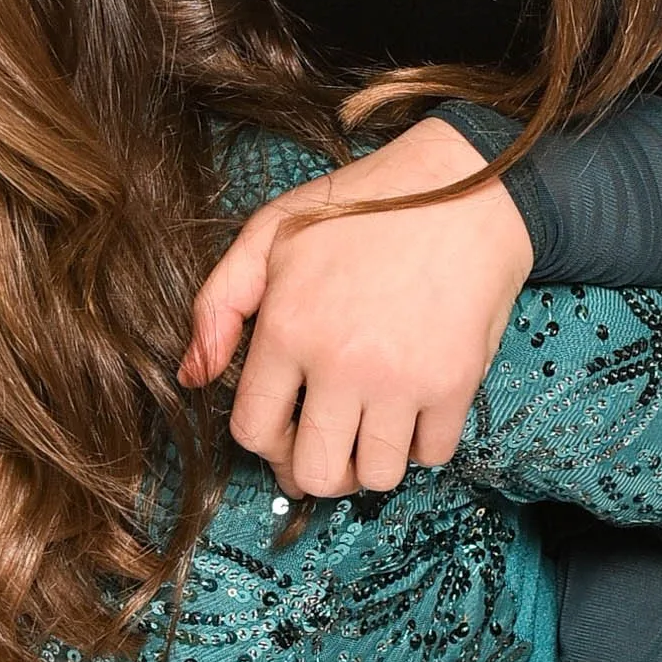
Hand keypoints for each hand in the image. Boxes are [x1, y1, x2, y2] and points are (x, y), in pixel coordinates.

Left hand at [178, 116, 533, 496]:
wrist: (468, 186)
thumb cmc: (366, 205)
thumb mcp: (271, 232)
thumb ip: (219, 304)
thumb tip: (192, 375)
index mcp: (288, 327)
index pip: (253, 432)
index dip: (265, 444)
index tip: (284, 430)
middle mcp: (341, 362)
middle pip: (314, 472)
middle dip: (314, 469)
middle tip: (327, 443)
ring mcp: (401, 378)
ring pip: (375, 476)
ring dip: (369, 460)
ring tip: (370, 423)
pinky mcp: (455, 383)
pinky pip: (432, 456)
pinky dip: (422, 443)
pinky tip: (413, 406)